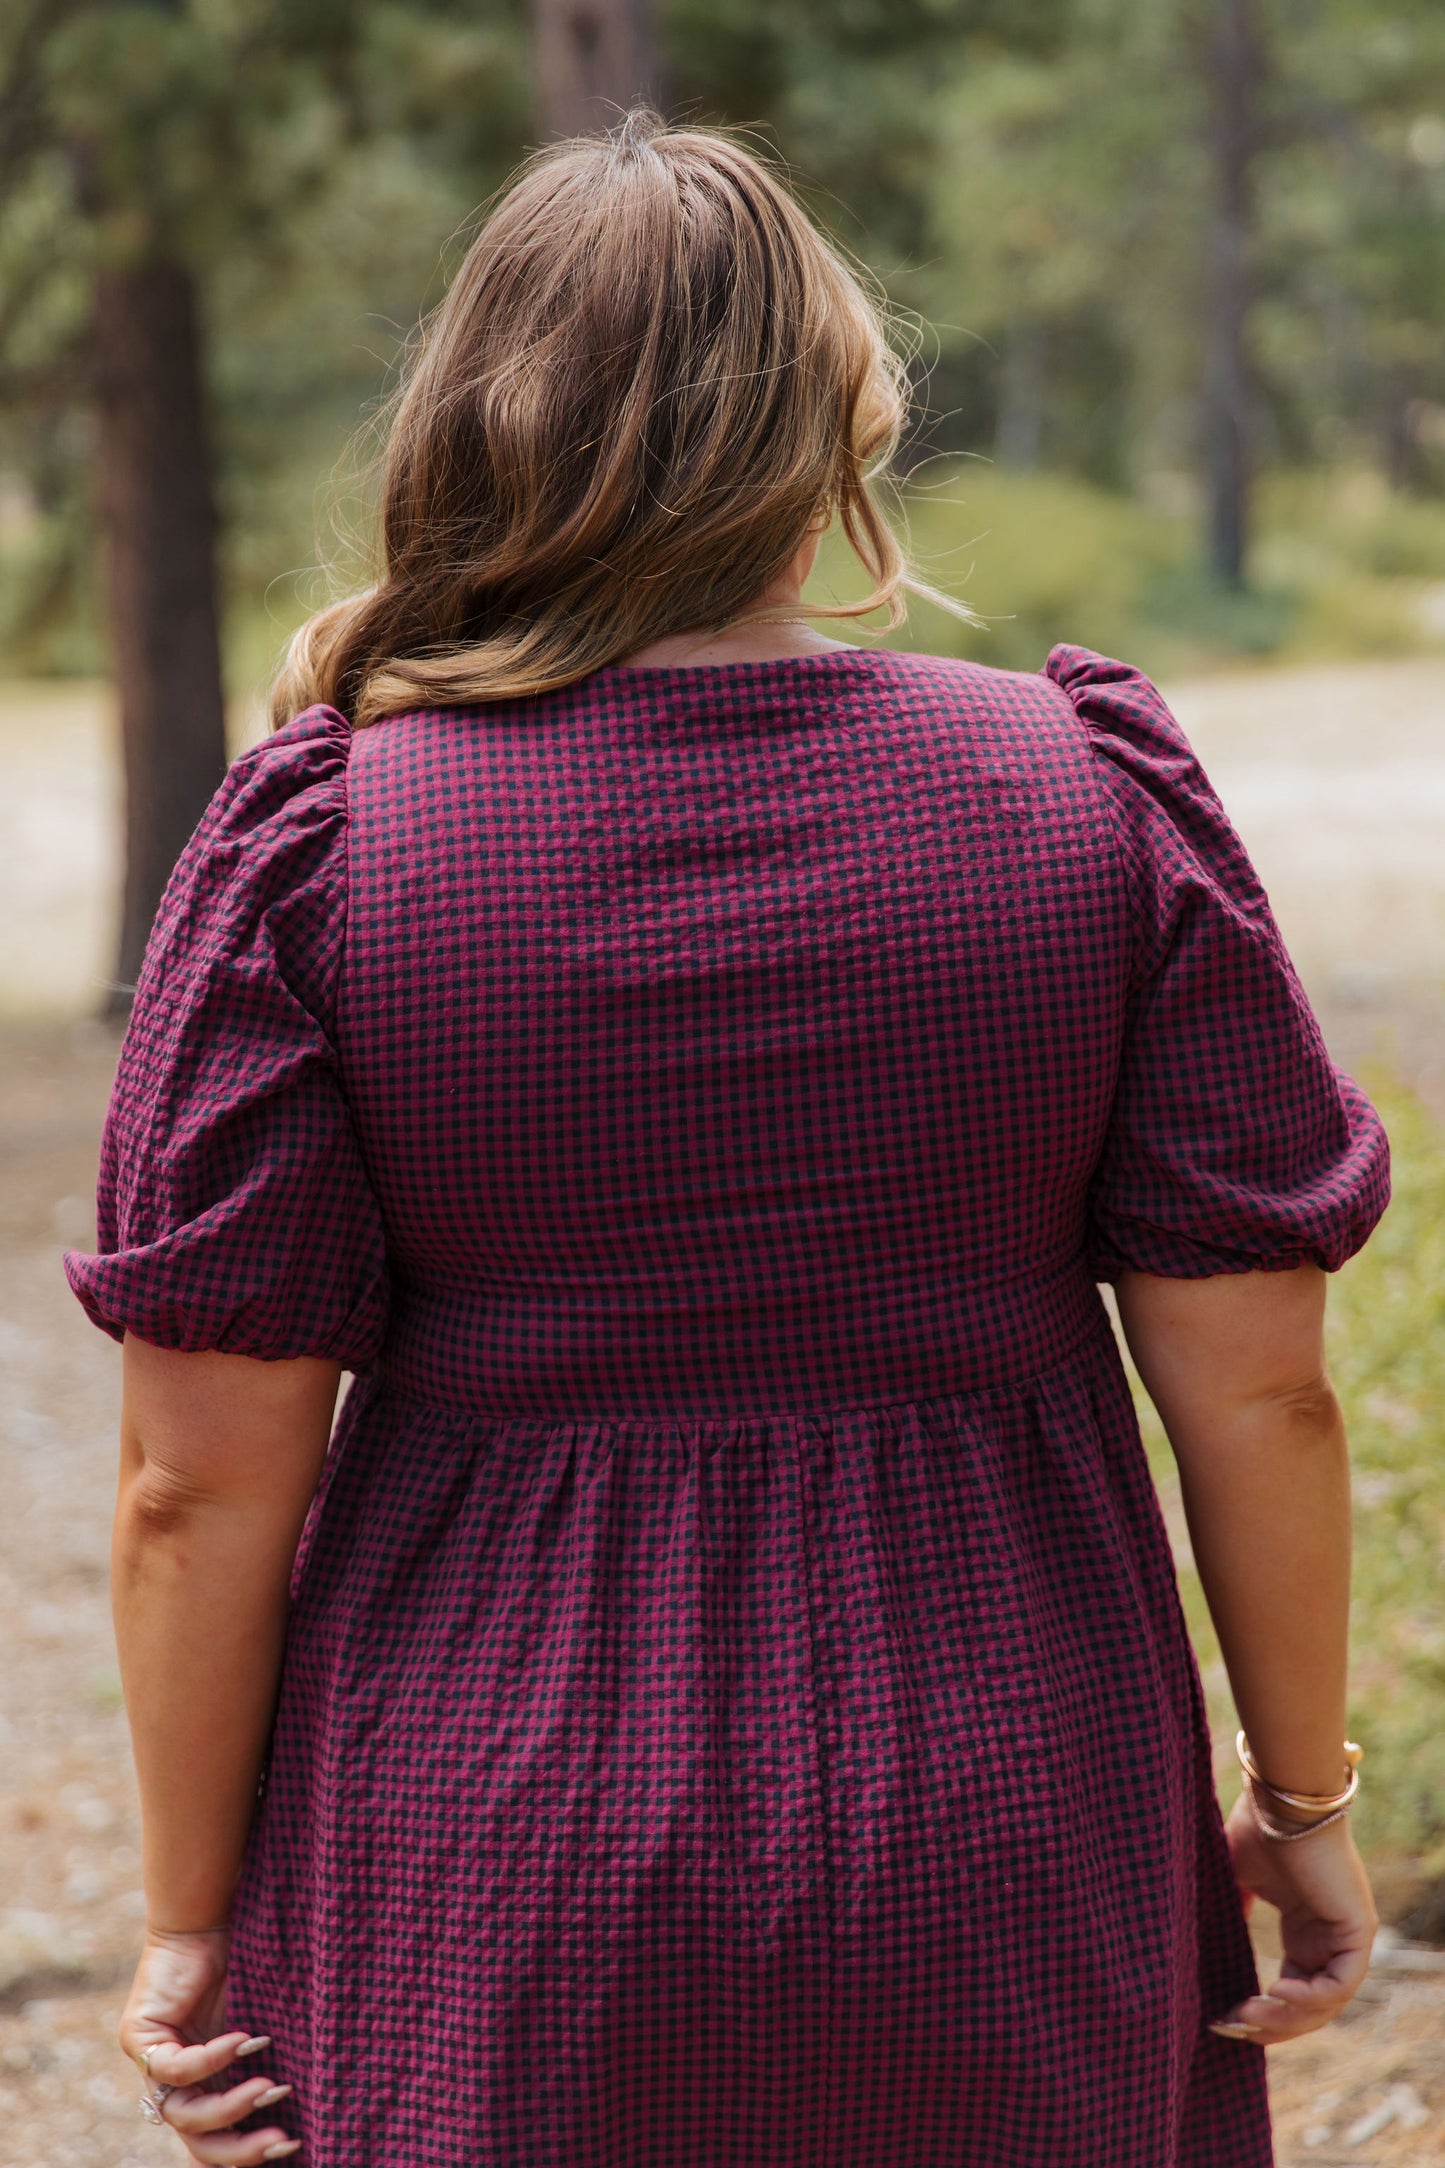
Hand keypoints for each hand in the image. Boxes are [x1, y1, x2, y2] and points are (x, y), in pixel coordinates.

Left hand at [120, 1928, 299, 2162]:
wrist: (209, 1917)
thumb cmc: (246, 1962)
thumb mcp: (264, 2022)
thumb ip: (273, 2059)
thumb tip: (321, 2097)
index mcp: (206, 2085)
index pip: (216, 2141)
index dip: (248, 2153)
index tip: (294, 2148)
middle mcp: (177, 2083)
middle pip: (199, 2142)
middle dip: (242, 2150)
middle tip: (283, 2141)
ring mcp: (154, 2064)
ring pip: (184, 2115)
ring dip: (232, 2107)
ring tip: (271, 2087)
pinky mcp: (140, 2039)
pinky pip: (175, 2069)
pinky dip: (213, 2060)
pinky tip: (247, 2041)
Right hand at [1212, 1792, 1376, 2043]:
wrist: (1280, 1799)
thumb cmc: (1258, 1827)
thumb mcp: (1236, 1878)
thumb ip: (1230, 1909)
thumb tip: (1195, 1941)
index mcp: (1307, 1929)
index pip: (1294, 1990)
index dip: (1260, 2011)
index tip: (1221, 2017)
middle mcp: (1331, 1938)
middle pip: (1310, 2006)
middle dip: (1269, 2025)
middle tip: (1230, 2027)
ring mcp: (1348, 1936)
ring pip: (1325, 2003)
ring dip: (1285, 2018)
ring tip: (1246, 2015)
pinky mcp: (1357, 1931)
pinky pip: (1339, 1984)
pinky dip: (1309, 1999)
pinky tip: (1274, 1993)